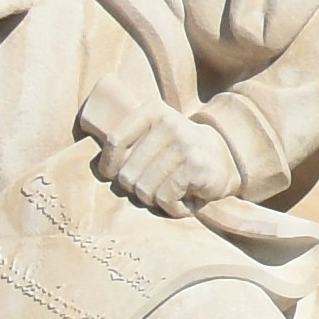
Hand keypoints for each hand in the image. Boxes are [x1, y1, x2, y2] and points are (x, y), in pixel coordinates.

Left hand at [95, 108, 238, 216]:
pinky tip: (183, 201)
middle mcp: (170, 123)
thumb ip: (125, 142)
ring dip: (154, 199)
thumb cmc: (176, 154)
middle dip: (137, 188)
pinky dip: (172, 208)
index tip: (115, 175)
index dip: (110, 165)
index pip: (114, 140)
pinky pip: (164, 198)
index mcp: (153, 111)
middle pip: (127, 173)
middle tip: (154, 186)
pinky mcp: (196, 166)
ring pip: (143, 189)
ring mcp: (185, 144)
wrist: (225, 159)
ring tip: (169, 193)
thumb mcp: (151, 137)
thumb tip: (93, 167)